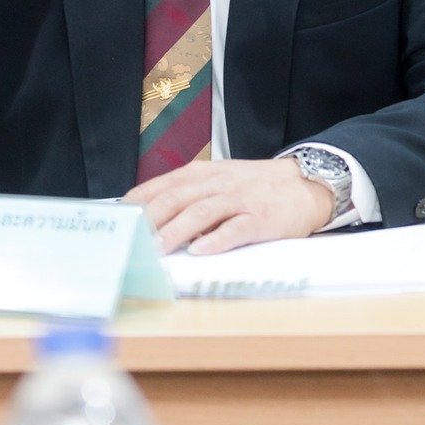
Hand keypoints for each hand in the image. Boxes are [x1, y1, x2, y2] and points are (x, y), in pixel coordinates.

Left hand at [123, 157, 334, 254]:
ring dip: (176, 232)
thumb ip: (187, 194)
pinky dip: (216, 240)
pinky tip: (200, 251)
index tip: (119, 220)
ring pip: (201, 213)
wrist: (305, 184)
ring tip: (157, 250)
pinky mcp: (260, 218)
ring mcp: (240, 200)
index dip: (138, 203)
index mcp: (204, 173)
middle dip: (151, 219)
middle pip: (177, 198)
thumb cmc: (255, 187)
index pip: (162, 185)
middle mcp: (218, 183)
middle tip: (132, 240)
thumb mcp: (219, 180)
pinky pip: (235, 228)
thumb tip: (149, 217)